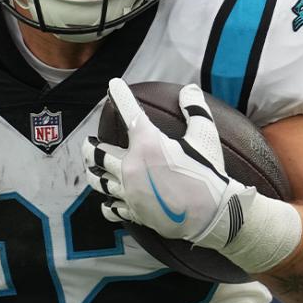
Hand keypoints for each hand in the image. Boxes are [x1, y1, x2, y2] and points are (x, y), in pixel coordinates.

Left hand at [83, 78, 248, 249]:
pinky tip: (108, 201)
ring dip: (94, 172)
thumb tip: (189, 89)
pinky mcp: (133, 211)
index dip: (119, 95)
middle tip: (89, 142)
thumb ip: (196, 110)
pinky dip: (107, 203)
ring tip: (91, 168)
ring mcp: (129, 191)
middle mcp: (132, 166)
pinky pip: (110, 207)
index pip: (129, 112)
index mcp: (148, 144)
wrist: (212, 216)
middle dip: (89, 146)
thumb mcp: (205, 137)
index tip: (113, 85)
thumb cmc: (208, 175)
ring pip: (98, 180)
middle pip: (97, 153)